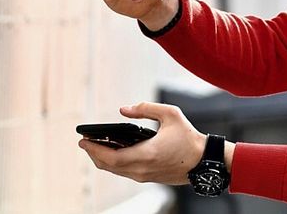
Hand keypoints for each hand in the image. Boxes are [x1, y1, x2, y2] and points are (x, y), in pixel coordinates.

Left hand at [78, 102, 203, 185]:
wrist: (203, 161)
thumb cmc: (188, 137)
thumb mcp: (171, 114)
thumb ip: (146, 108)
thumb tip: (123, 110)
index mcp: (146, 154)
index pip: (111, 157)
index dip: (94, 149)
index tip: (83, 140)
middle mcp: (142, 169)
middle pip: (108, 166)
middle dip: (94, 154)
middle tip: (86, 142)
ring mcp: (144, 176)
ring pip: (115, 170)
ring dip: (103, 158)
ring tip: (97, 145)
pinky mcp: (148, 178)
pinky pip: (124, 172)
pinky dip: (114, 162)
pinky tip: (113, 151)